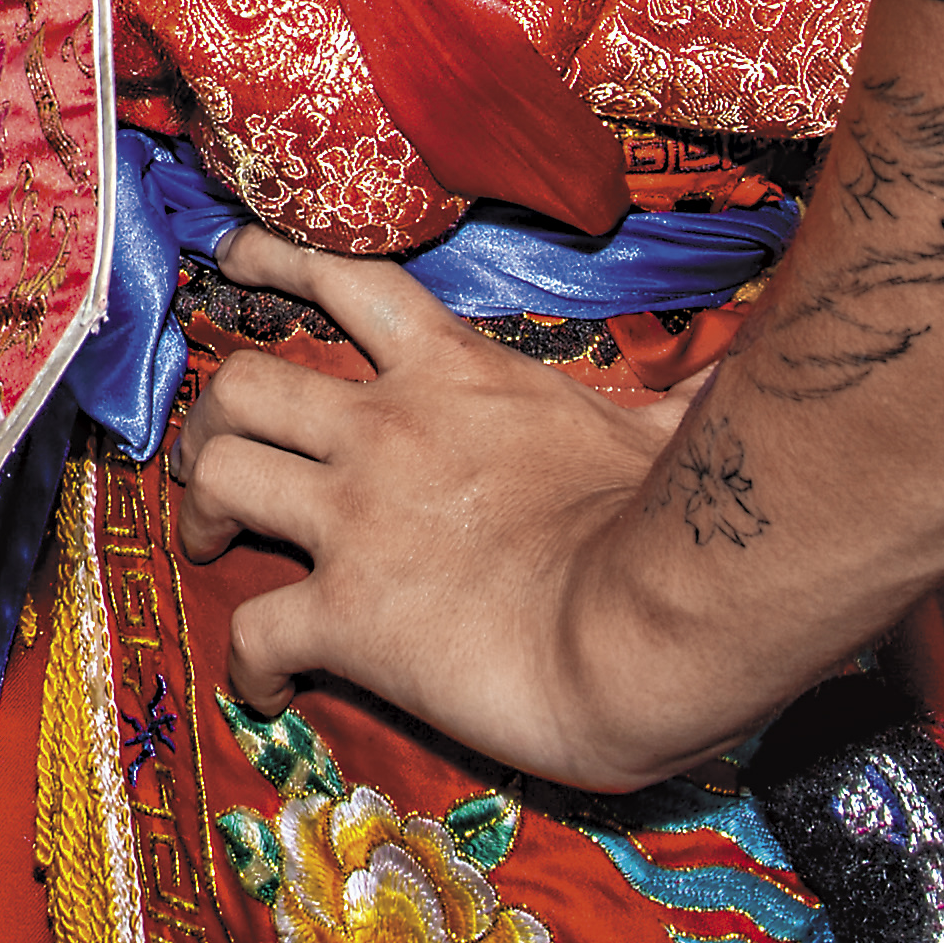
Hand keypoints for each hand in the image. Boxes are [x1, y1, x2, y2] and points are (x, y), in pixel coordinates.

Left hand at [161, 225, 717, 790]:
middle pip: (245, 382)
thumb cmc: (673, 524)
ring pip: (222, 475)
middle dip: (210, 417)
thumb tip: (743, 370)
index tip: (227, 259)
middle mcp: (387, 430)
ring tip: (208, 543)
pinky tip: (272, 683)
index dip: (274, 260)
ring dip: (200, 510)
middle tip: (209, 455)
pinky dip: (250, 660)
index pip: (346, 280)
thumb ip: (682, 401)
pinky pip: (255, 631)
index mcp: (456, 375)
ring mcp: (357, 520)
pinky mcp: (349, 615)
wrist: (652, 624)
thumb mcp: (667, 433)